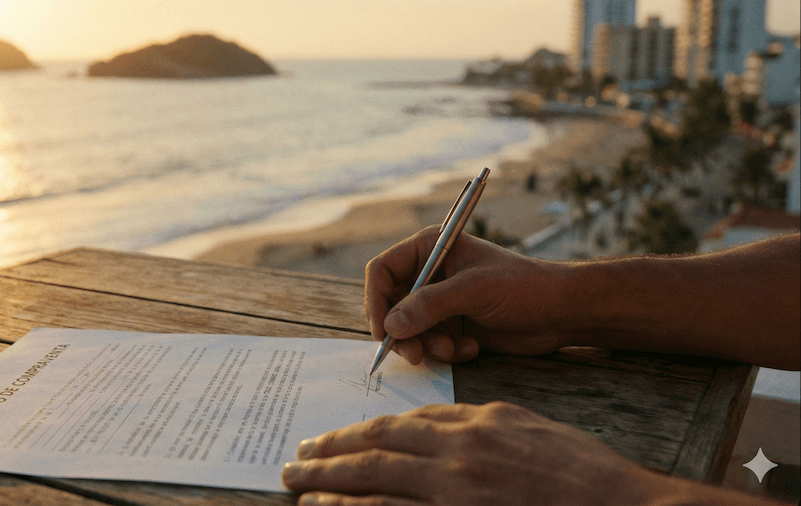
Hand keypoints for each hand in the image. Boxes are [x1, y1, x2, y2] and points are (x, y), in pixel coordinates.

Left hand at [283, 402, 683, 505]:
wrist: (621, 505)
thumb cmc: (581, 470)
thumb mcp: (528, 426)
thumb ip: (478, 421)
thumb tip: (434, 424)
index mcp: (473, 425)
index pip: (400, 423)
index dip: (358, 431)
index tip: (332, 438)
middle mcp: (457, 456)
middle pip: (375, 448)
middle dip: (328, 453)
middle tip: (296, 460)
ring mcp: (456, 493)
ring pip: (374, 484)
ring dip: (329, 486)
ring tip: (300, 488)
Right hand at [365, 227, 571, 364]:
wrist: (561, 312)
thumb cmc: (523, 286)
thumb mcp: (473, 291)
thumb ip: (429, 306)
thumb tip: (390, 327)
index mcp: (430, 249)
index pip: (382, 271)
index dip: (376, 301)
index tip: (382, 331)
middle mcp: (429, 274)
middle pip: (390, 305)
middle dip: (402, 332)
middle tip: (415, 355)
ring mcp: (440, 301)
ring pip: (409, 330)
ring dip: (427, 345)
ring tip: (453, 350)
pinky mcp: (452, 325)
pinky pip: (429, 343)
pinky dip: (445, 351)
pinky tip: (471, 348)